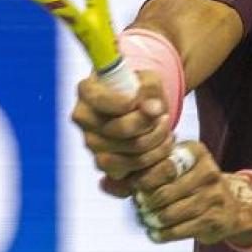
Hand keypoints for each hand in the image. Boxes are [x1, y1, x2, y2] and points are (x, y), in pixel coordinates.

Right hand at [71, 70, 175, 196]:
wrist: (141, 104)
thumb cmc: (142, 88)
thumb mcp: (149, 79)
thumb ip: (150, 90)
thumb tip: (153, 109)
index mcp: (87, 90)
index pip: (100, 100)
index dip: (123, 103)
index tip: (142, 101)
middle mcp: (84, 119)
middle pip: (119, 130)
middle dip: (149, 125)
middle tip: (165, 116)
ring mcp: (92, 144)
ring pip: (125, 155)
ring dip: (155, 144)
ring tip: (168, 129)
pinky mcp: (105, 164)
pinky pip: (129, 172)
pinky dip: (152, 161)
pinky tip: (163, 145)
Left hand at [129, 141, 251, 245]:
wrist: (230, 206)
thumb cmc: (189, 184)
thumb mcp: (172, 170)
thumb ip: (139, 173)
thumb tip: (103, 184)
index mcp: (195, 152)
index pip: (163, 165)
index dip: (143, 180)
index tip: (135, 188)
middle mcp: (208, 171)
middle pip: (165, 191)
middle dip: (146, 202)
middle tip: (139, 206)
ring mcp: (214, 196)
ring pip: (170, 213)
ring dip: (152, 219)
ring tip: (146, 218)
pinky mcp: (215, 219)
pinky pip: (179, 230)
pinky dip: (161, 234)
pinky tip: (154, 232)